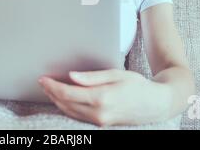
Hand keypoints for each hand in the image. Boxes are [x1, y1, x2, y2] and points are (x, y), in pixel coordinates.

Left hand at [38, 69, 171, 125]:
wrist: (156, 104)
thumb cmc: (138, 85)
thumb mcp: (116, 74)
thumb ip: (92, 77)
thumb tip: (71, 76)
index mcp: (101, 98)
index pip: (68, 93)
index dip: (52, 86)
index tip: (43, 78)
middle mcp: (99, 113)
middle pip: (66, 104)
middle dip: (51, 93)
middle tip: (42, 82)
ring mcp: (100, 121)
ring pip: (70, 112)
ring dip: (57, 101)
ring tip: (49, 89)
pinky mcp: (102, 124)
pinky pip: (78, 116)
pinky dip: (67, 107)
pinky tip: (63, 99)